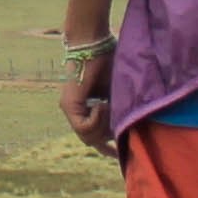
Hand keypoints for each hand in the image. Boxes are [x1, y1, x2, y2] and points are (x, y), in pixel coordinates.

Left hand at [63, 41, 118, 156]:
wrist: (94, 43)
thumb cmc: (109, 62)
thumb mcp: (118, 93)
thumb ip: (119, 111)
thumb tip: (128, 131)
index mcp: (87, 108)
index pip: (94, 136)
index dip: (107, 148)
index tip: (121, 154)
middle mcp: (76, 111)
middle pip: (93, 140)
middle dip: (109, 134)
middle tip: (116, 117)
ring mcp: (70, 109)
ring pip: (87, 137)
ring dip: (104, 126)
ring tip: (110, 106)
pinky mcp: (69, 106)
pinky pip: (83, 128)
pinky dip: (96, 120)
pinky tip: (102, 105)